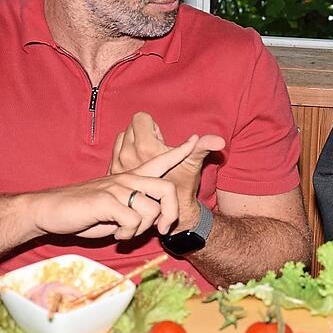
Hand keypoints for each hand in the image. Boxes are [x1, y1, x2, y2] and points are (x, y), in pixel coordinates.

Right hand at [28, 135, 197, 239]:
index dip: (179, 152)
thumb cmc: (83, 213)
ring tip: (124, 233)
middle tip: (162, 230)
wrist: (48, 211)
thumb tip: (154, 221)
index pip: (160, 160)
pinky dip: (127, 234)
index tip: (195, 140)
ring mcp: (116, 188)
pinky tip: (116, 234)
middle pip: (167, 189)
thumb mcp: (114, 212)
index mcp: (129, 178)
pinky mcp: (106, 200)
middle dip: (170, 215)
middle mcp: (127, 178)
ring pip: (151, 210)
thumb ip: (135, 211)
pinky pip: (133, 221)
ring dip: (140, 230)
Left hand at [110, 112, 224, 227]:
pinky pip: (116, 150)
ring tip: (146, 157)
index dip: (153, 127)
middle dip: (143, 134)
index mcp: (145, 148)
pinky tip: (137, 164)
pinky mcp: (113, 171)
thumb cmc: (182, 187)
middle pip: (131, 126)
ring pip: (122, 137)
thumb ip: (203, 148)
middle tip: (155, 150)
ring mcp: (118, 163)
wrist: (166, 213)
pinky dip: (125, 152)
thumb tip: (219, 141)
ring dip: (133, 142)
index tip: (160, 141)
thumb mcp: (193, 165)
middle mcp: (127, 154)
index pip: (141, 118)